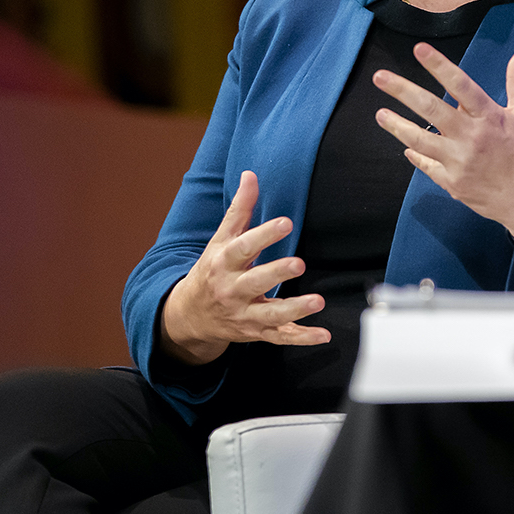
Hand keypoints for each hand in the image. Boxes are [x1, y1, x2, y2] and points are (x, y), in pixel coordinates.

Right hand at [158, 171, 329, 364]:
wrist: (189, 315)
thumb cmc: (211, 270)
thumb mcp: (220, 240)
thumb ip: (239, 209)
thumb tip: (251, 175)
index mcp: (223, 263)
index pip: (243, 247)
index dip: (264, 235)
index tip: (285, 222)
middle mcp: (232, 290)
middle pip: (255, 281)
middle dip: (276, 273)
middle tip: (298, 263)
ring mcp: (245, 313)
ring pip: (270, 314)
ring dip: (294, 309)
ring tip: (317, 301)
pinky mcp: (257, 332)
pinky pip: (281, 337)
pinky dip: (302, 337)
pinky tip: (323, 335)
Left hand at [373, 44, 513, 244]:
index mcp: (491, 117)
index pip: (461, 85)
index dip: (439, 66)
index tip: (419, 49)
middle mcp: (472, 137)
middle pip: (431, 109)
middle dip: (402, 91)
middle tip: (379, 77)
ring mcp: (459, 162)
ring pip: (420, 139)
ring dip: (397, 125)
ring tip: (380, 113)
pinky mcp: (453, 183)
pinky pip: (427, 165)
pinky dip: (415, 154)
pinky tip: (405, 144)